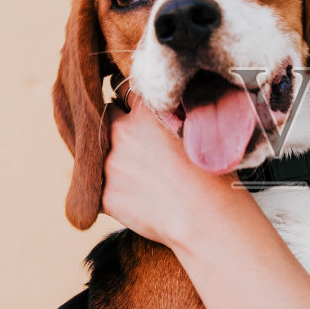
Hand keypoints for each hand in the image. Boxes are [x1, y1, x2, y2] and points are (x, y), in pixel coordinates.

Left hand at [100, 99, 253, 247]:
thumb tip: (165, 117)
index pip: (124, 90)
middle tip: (132, 140)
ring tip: (134, 173)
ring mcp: (109, 164)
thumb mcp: (196, 133)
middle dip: (115, 123)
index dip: (130, 101)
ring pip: (97, 152)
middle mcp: (121, 133)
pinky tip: (132, 198)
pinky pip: (97, 186)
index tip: (133, 108)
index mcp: (144, 113)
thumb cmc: (212, 176)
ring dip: (109, 156)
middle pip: (105, 115)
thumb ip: (170, 119)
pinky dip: (110, 190)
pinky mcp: (103, 196)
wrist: (205, 218)